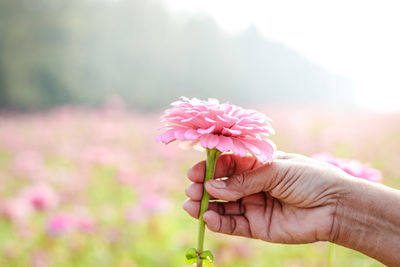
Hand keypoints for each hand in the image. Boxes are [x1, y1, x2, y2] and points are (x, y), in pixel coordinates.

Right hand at [183, 151, 348, 243]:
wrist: (336, 207)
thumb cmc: (310, 179)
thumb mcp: (276, 170)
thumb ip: (244, 180)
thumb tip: (212, 186)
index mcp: (258, 165)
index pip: (227, 165)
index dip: (210, 169)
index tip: (194, 173)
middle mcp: (253, 185)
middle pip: (221, 186)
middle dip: (204, 188)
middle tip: (191, 190)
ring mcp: (254, 206)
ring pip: (223, 206)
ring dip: (206, 206)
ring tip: (192, 206)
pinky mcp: (257, 227)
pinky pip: (233, 225)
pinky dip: (219, 223)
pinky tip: (208, 218)